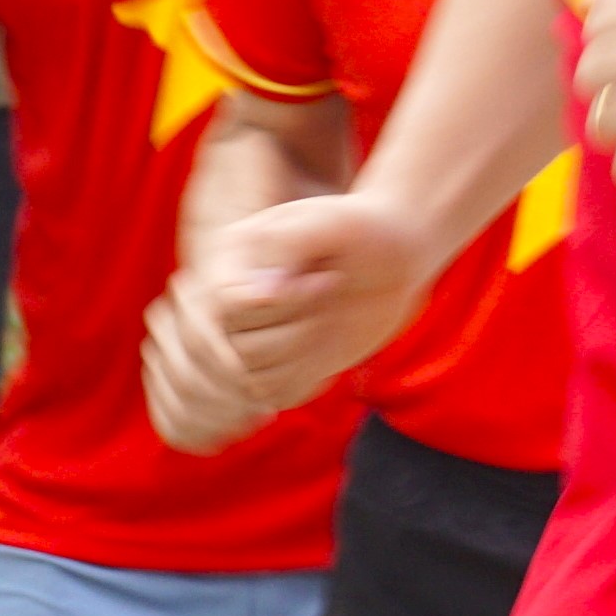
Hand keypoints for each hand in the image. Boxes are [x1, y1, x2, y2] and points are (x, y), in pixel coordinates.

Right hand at [146, 191, 441, 453]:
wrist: (390, 255)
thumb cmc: (361, 229)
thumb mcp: (329, 222)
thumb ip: (288, 243)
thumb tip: (258, 296)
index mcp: (229, 260)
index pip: (225, 308)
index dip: (280, 305)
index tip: (329, 277)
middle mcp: (228, 300)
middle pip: (236, 350)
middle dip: (296, 330)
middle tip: (333, 289)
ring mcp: (246, 334)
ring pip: (251, 378)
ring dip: (301, 355)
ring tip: (328, 317)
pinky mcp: (271, 363)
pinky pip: (272, 394)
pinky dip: (305, 379)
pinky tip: (326, 348)